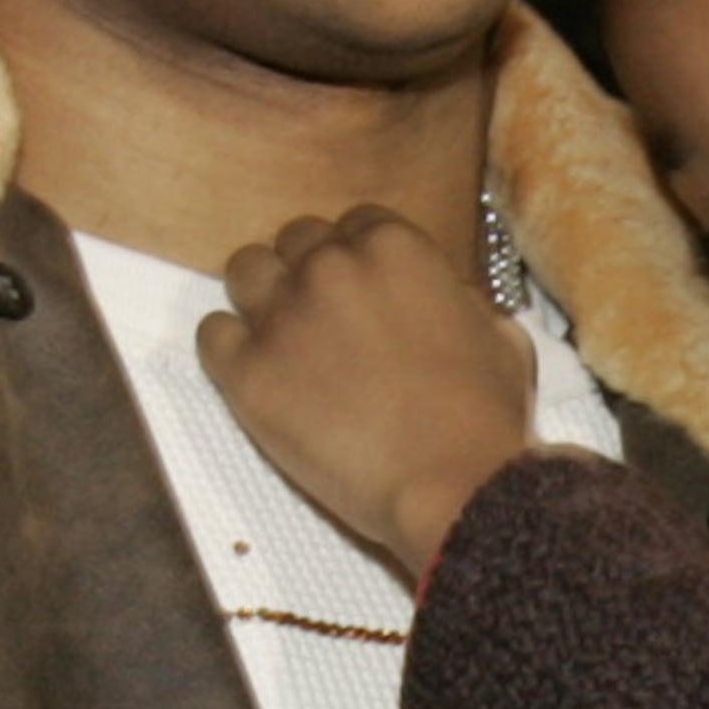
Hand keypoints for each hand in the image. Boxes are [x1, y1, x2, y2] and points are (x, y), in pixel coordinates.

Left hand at [196, 206, 543, 580]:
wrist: (451, 486)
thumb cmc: (483, 418)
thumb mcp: (497, 332)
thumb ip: (454, 297)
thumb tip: (438, 297)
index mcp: (393, 245)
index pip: (354, 222)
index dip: (358, 258)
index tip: (362, 291)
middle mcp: (329, 266)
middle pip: (295, 241)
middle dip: (308, 273)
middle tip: (323, 321)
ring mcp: (281, 316)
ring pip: (245, 272)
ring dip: (261, 297)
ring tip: (282, 339)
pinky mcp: (246, 372)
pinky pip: (211, 335)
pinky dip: (229, 349)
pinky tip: (255, 374)